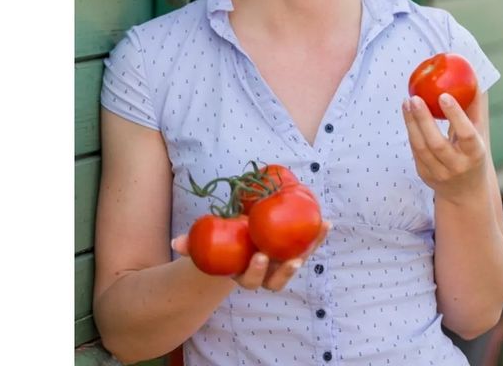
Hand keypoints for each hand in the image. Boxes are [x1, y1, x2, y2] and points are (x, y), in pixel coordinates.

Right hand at [171, 220, 331, 291]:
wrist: (241, 241)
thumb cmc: (224, 243)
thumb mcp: (208, 244)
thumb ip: (193, 244)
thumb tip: (176, 243)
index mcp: (246, 273)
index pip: (251, 279)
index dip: (256, 271)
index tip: (258, 256)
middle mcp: (267, 273)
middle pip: (277, 280)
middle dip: (284, 271)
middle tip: (289, 258)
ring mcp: (283, 263)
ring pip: (299, 262)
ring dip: (311, 249)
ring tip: (318, 232)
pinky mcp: (298, 250)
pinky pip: (310, 244)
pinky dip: (318, 235)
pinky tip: (326, 222)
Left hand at [402, 90, 488, 203]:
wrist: (466, 192)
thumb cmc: (473, 153)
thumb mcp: (479, 134)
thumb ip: (474, 109)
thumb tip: (472, 77)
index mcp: (475, 154)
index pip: (465, 134)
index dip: (455, 115)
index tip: (443, 95)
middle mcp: (457, 166)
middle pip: (436, 143)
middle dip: (423, 119)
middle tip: (414, 97)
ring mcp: (439, 173)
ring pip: (421, 148)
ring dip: (411, 123)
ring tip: (407, 102)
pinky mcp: (424, 174)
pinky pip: (415, 151)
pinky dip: (411, 131)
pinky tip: (407, 114)